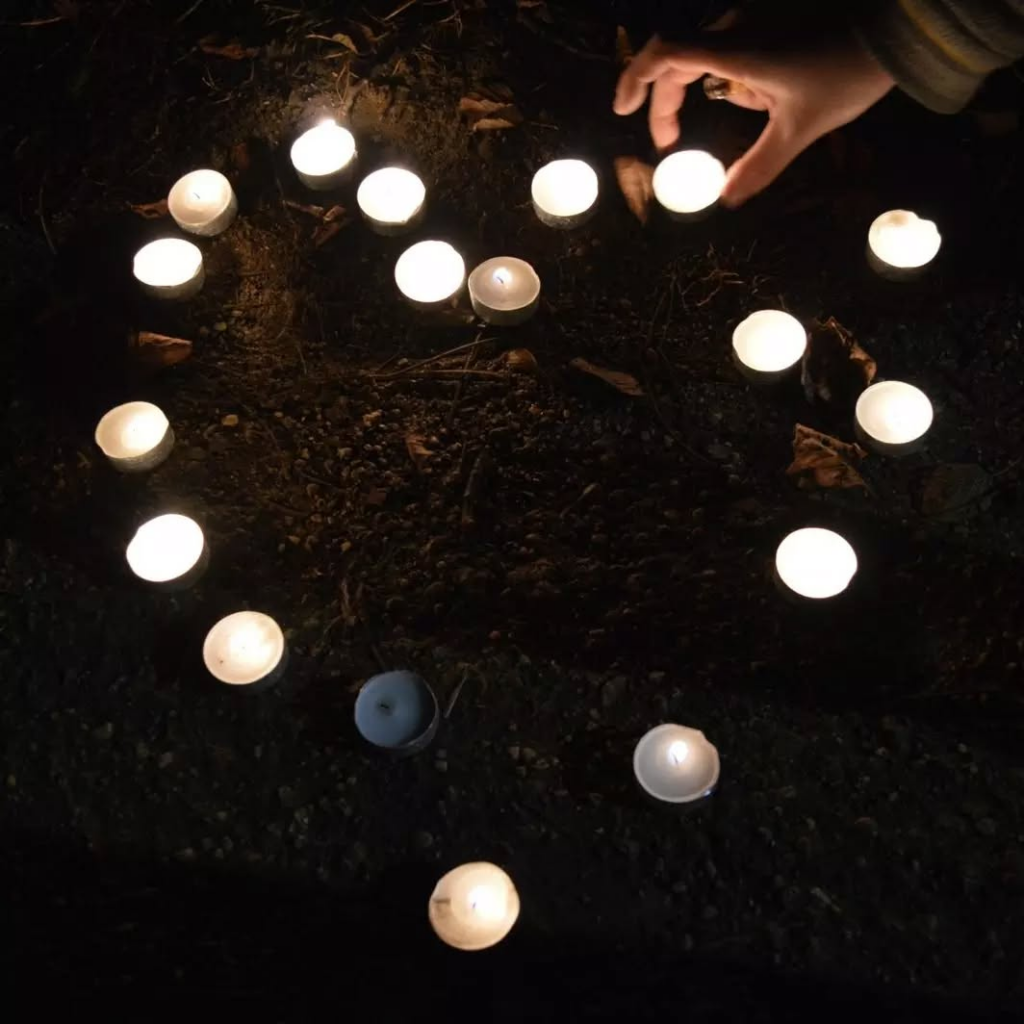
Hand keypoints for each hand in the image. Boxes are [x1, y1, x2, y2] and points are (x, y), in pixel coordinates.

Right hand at [614, 33, 894, 206]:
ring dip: (705, 91)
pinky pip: (732, 49)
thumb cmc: (846, 74)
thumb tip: (727, 201)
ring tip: (748, 116)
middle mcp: (736, 26)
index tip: (623, 111)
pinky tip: (766, 96)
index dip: (635, 81)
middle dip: (667, 104)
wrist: (896, 29)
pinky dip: (731, 78)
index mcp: (735, 50)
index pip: (665, 56)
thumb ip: (759, 166)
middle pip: (678, 62)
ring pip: (705, 57)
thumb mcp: (800, 129)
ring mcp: (752, 20)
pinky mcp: (768, 21)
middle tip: (668, 142)